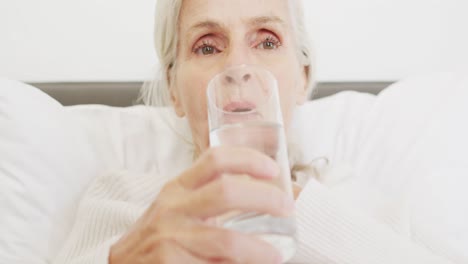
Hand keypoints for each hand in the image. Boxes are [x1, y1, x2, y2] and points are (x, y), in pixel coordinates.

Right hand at [109, 146, 293, 263]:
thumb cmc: (159, 236)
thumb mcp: (178, 209)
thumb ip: (208, 200)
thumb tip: (263, 199)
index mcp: (178, 188)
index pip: (215, 159)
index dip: (249, 159)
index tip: (273, 170)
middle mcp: (173, 207)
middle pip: (226, 192)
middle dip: (265, 199)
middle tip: (286, 209)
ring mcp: (169, 237)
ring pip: (226, 239)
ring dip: (258, 249)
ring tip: (276, 255)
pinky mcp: (169, 263)